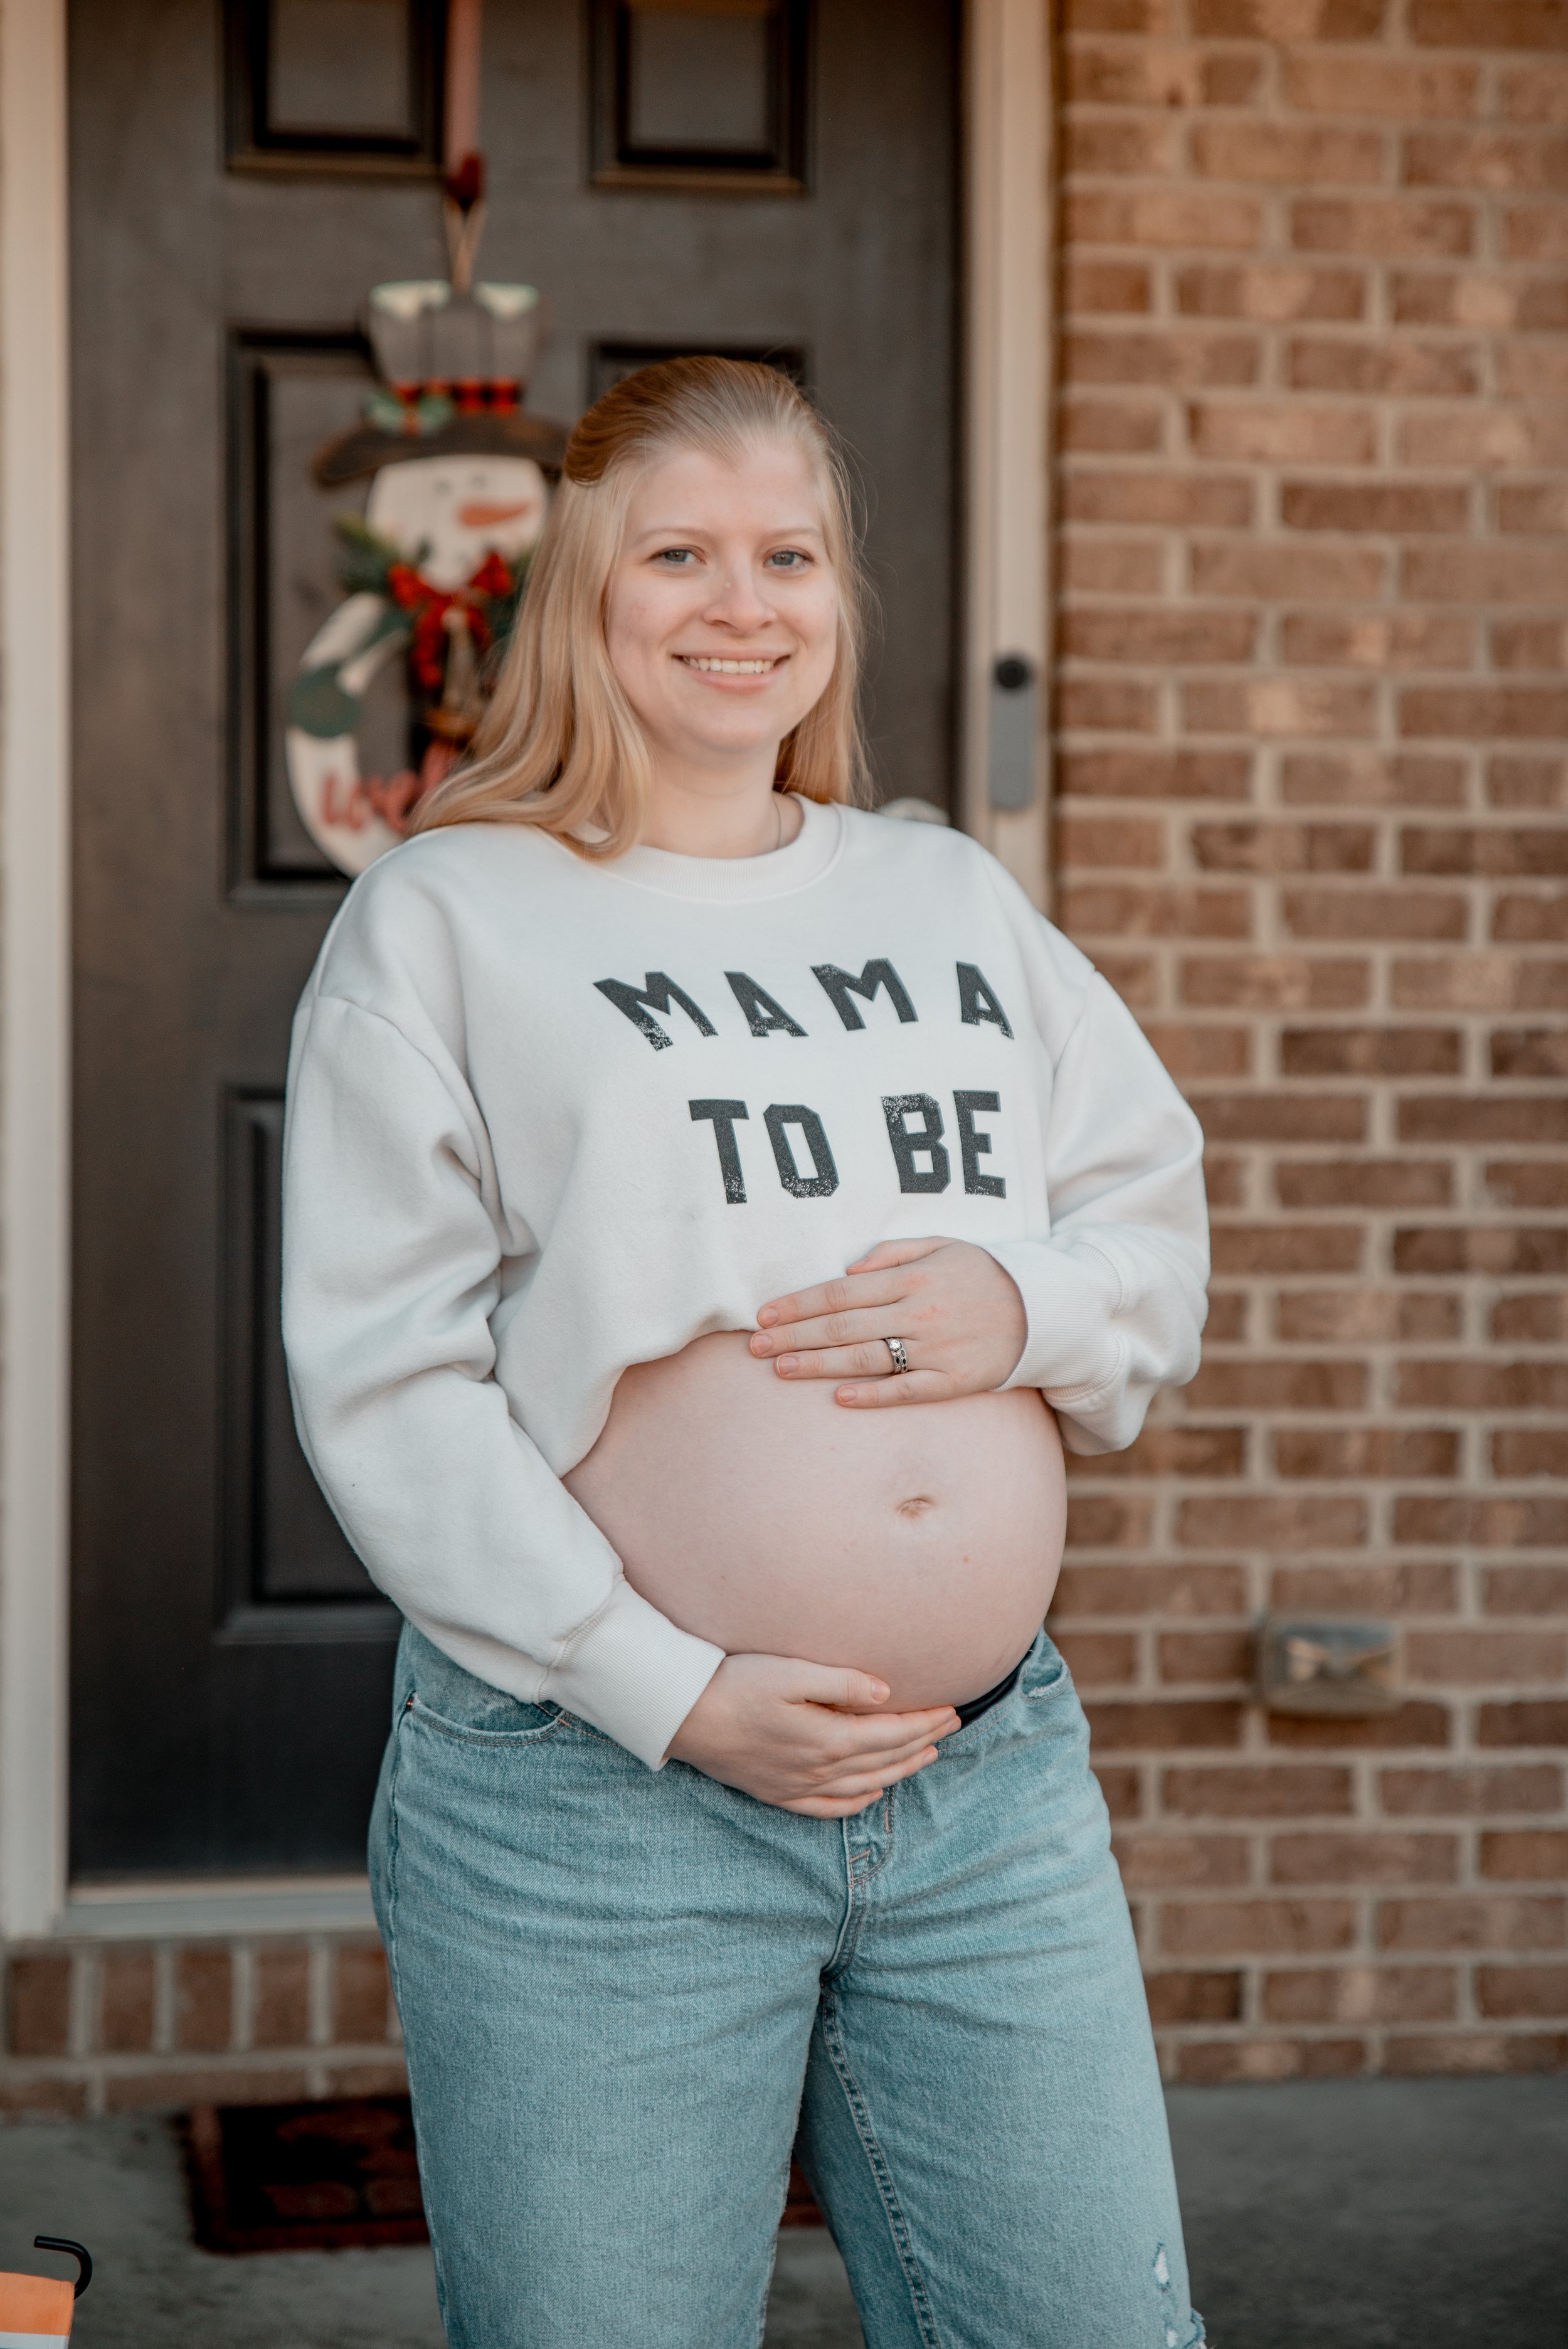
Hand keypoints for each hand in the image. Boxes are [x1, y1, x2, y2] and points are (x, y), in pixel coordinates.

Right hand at [666, 1653, 959, 1815]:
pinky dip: (859, 1802)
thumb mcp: (791, 1672)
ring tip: (926, 1756)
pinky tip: (871, 1794)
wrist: (682, 1717)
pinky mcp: (777, 1793)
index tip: (954, 1708)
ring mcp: (798, 1786)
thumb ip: (842, 1683)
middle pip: (885, 1760)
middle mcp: (819, 1770)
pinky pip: (830, 1808)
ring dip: (900, 1771)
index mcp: (828, 1738)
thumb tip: (888, 1695)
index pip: (893, 1733)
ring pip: (865, 1785)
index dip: (927, 1721)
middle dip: (923, 1742)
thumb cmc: (735, 1684)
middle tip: (952, 1726)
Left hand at [749, 1237, 1026, 1407]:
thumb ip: (893, 1252)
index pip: (841, 1291)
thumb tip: (847, 1268)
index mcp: (913, 1277)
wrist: (1044, 1309)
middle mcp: (921, 1312)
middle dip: (794, 1336)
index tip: (764, 1313)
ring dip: (818, 1365)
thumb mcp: (943, 1245)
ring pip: (866, 1358)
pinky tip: (839, 1398)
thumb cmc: (984, 1273)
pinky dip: (874, 1394)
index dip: (799, 1303)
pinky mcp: (955, 1380)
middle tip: (754, 1346)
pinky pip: (908, 1390)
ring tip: (779, 1368)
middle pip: (843, 1326)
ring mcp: (937, 1349)